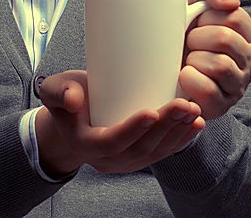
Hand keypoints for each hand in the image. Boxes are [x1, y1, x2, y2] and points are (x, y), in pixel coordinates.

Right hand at [35, 70, 204, 175]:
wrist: (73, 115)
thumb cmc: (66, 97)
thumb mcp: (54, 90)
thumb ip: (59, 91)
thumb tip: (74, 98)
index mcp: (86, 145)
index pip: (112, 142)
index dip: (133, 129)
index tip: (152, 111)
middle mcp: (108, 160)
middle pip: (140, 148)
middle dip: (165, 127)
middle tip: (184, 105)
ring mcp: (126, 161)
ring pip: (155, 152)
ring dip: (177, 133)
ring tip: (194, 111)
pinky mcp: (139, 155)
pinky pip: (162, 152)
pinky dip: (181, 140)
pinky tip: (196, 125)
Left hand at [178, 0, 250, 120]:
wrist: (164, 59)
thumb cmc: (185, 28)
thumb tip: (229, 2)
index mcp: (249, 35)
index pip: (234, 17)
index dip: (207, 17)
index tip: (197, 21)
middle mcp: (250, 62)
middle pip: (225, 40)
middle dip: (197, 37)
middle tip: (188, 41)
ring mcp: (238, 87)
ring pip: (220, 66)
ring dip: (194, 59)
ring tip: (187, 59)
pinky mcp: (222, 107)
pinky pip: (210, 92)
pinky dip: (191, 81)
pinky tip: (184, 76)